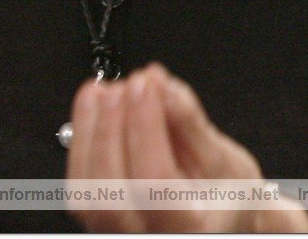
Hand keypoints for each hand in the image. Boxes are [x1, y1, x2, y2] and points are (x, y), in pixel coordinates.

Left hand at [65, 63, 307, 232]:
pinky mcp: (98, 217)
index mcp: (191, 231)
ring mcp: (117, 232)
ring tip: (108, 90)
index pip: (154, 183)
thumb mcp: (225, 159)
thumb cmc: (227, 196)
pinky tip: (94, 105)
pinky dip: (83, 137)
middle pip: (110, 193)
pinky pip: (79, 180)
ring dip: (91, 128)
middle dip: (112, 127)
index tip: (147, 84)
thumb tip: (160, 86)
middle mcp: (149, 238)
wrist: (221, 216)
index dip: (145, 127)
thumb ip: (190, 123)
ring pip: (86, 189)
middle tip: (127, 84)